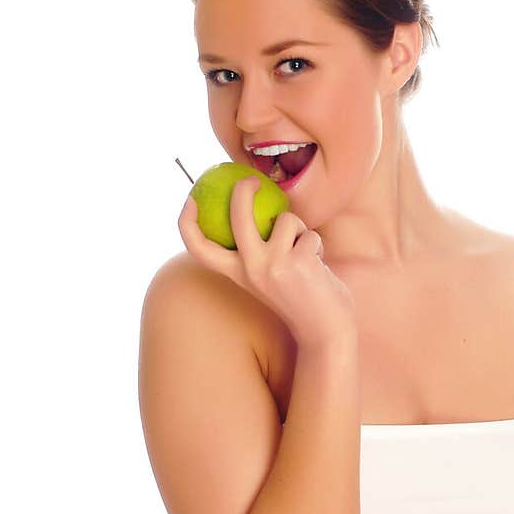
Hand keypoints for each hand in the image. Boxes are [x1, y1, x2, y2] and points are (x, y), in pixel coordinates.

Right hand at [178, 177, 356, 351]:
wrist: (325, 333)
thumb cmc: (299, 300)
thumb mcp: (269, 278)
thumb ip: (258, 253)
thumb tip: (251, 212)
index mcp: (236, 274)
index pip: (199, 247)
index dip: (187, 221)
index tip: (191, 199)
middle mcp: (249, 269)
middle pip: (237, 216)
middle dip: (243, 189)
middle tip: (253, 180)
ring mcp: (273, 264)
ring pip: (285, 219)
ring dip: (300, 230)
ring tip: (305, 254)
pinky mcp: (297, 261)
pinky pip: (309, 233)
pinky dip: (317, 245)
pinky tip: (318, 267)